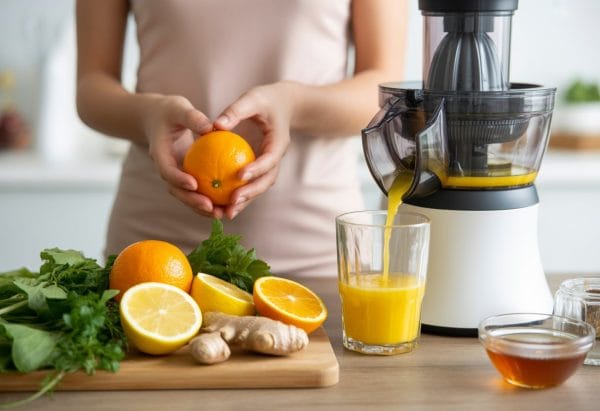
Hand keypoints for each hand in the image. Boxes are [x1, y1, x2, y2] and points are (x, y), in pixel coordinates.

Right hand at [142, 95, 224, 217]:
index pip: (168, 170)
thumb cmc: (169, 111)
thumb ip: (193, 117)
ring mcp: (174, 175)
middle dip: (193, 201)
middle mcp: (166, 169)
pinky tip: (227, 205)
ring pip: (186, 196)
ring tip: (221, 214)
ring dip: (202, 208)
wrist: (156, 118)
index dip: (179, 179)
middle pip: (177, 190)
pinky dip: (209, 200)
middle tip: (211, 208)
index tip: (194, 184)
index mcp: (160, 154)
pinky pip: (195, 192)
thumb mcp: (179, 108)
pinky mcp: (184, 177)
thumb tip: (212, 127)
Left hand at [214, 82, 295, 218]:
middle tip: (232, 201)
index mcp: (278, 143)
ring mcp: (269, 165)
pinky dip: (239, 196)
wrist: (284, 105)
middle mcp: (275, 158)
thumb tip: (215, 125)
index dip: (257, 169)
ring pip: (259, 187)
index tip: (240, 175)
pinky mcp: (260, 168)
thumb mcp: (253, 99)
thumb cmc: (266, 99)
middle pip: (266, 181)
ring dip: (245, 201)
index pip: (269, 159)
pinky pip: (250, 184)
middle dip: (251, 193)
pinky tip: (220, 206)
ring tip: (226, 213)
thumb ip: (236, 111)